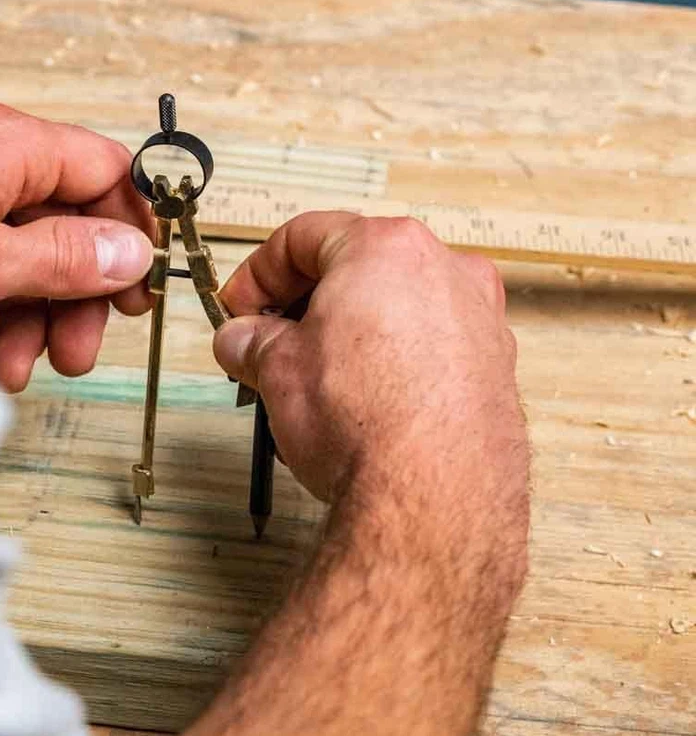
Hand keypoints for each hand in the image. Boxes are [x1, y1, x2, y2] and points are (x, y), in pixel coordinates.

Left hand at [0, 96, 154, 391]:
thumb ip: (68, 257)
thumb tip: (132, 251)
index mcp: (6, 143)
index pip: (104, 171)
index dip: (129, 229)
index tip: (138, 284)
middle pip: (62, 221)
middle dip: (71, 296)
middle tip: (74, 351)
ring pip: (17, 248)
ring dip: (25, 316)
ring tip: (10, 368)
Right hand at [214, 213, 527, 590]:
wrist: (433, 499)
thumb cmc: (367, 424)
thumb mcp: (277, 370)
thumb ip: (252, 341)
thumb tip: (242, 340)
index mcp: (386, 247)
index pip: (303, 237)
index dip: (257, 273)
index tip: (239, 307)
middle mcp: (444, 269)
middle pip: (355, 265)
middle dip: (303, 302)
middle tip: (269, 340)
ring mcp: (478, 317)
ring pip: (397, 303)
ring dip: (348, 329)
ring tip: (313, 376)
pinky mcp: (495, 365)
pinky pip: (430, 342)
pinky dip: (392, 356)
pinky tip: (364, 397)